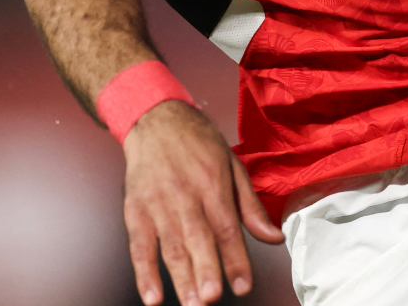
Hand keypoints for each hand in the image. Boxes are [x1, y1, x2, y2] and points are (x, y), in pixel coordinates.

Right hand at [122, 99, 283, 305]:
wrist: (155, 120)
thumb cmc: (197, 141)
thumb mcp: (232, 165)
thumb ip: (250, 205)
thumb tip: (273, 237)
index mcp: (212, 183)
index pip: (227, 227)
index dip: (236, 259)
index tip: (243, 285)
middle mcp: (185, 195)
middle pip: (197, 239)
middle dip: (206, 271)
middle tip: (213, 298)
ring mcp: (157, 204)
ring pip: (170, 247)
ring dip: (180, 279)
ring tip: (192, 303)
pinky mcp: (135, 211)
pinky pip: (139, 246)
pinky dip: (144, 273)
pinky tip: (153, 295)